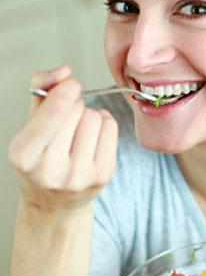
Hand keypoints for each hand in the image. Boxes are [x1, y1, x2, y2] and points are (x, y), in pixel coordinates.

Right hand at [8, 66, 118, 216]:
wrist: (54, 203)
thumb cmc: (41, 158)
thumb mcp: (29, 123)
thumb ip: (41, 89)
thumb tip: (64, 72)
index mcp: (24, 155)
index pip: (57, 109)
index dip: (67, 89)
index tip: (69, 86)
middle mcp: (51, 170)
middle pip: (78, 109)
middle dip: (73, 106)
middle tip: (66, 121)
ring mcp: (80, 176)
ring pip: (96, 117)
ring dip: (89, 116)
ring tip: (78, 131)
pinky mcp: (102, 175)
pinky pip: (111, 127)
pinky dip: (103, 123)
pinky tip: (92, 136)